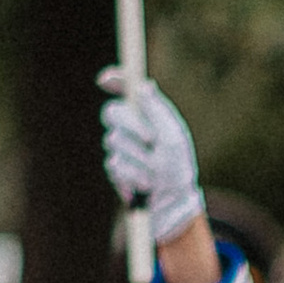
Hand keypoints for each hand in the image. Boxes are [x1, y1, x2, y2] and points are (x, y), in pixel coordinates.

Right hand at [98, 74, 205, 244]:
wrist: (173, 202)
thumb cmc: (177, 167)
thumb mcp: (173, 137)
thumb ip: (158, 111)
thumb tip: (144, 84)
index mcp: (145, 114)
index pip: (124, 90)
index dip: (114, 81)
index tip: (106, 80)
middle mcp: (129, 127)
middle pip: (111, 112)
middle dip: (131, 126)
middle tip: (151, 140)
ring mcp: (119, 148)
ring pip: (114, 141)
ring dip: (139, 159)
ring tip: (155, 172)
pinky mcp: (114, 169)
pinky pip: (115, 165)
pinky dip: (134, 175)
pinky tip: (144, 184)